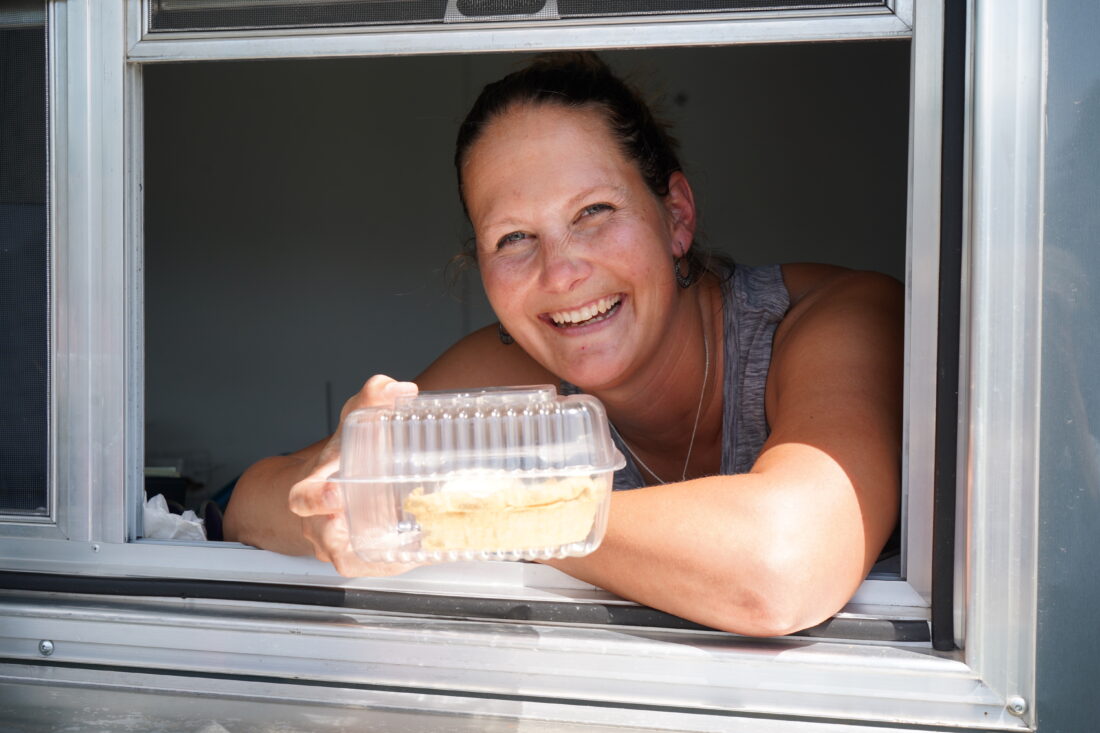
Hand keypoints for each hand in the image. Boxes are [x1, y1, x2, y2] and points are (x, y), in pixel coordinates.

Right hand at [288, 375, 422, 576]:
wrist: (330, 490)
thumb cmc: (339, 460)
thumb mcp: (351, 424)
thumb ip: (370, 402)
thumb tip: (399, 389)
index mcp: (310, 492)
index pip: (303, 498)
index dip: (317, 497)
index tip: (335, 491)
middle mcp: (322, 524)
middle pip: (325, 536)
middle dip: (342, 532)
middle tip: (374, 528)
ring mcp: (342, 545)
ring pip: (354, 558)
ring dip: (380, 552)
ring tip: (413, 539)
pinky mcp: (365, 558)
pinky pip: (378, 567)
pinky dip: (399, 562)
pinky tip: (425, 551)